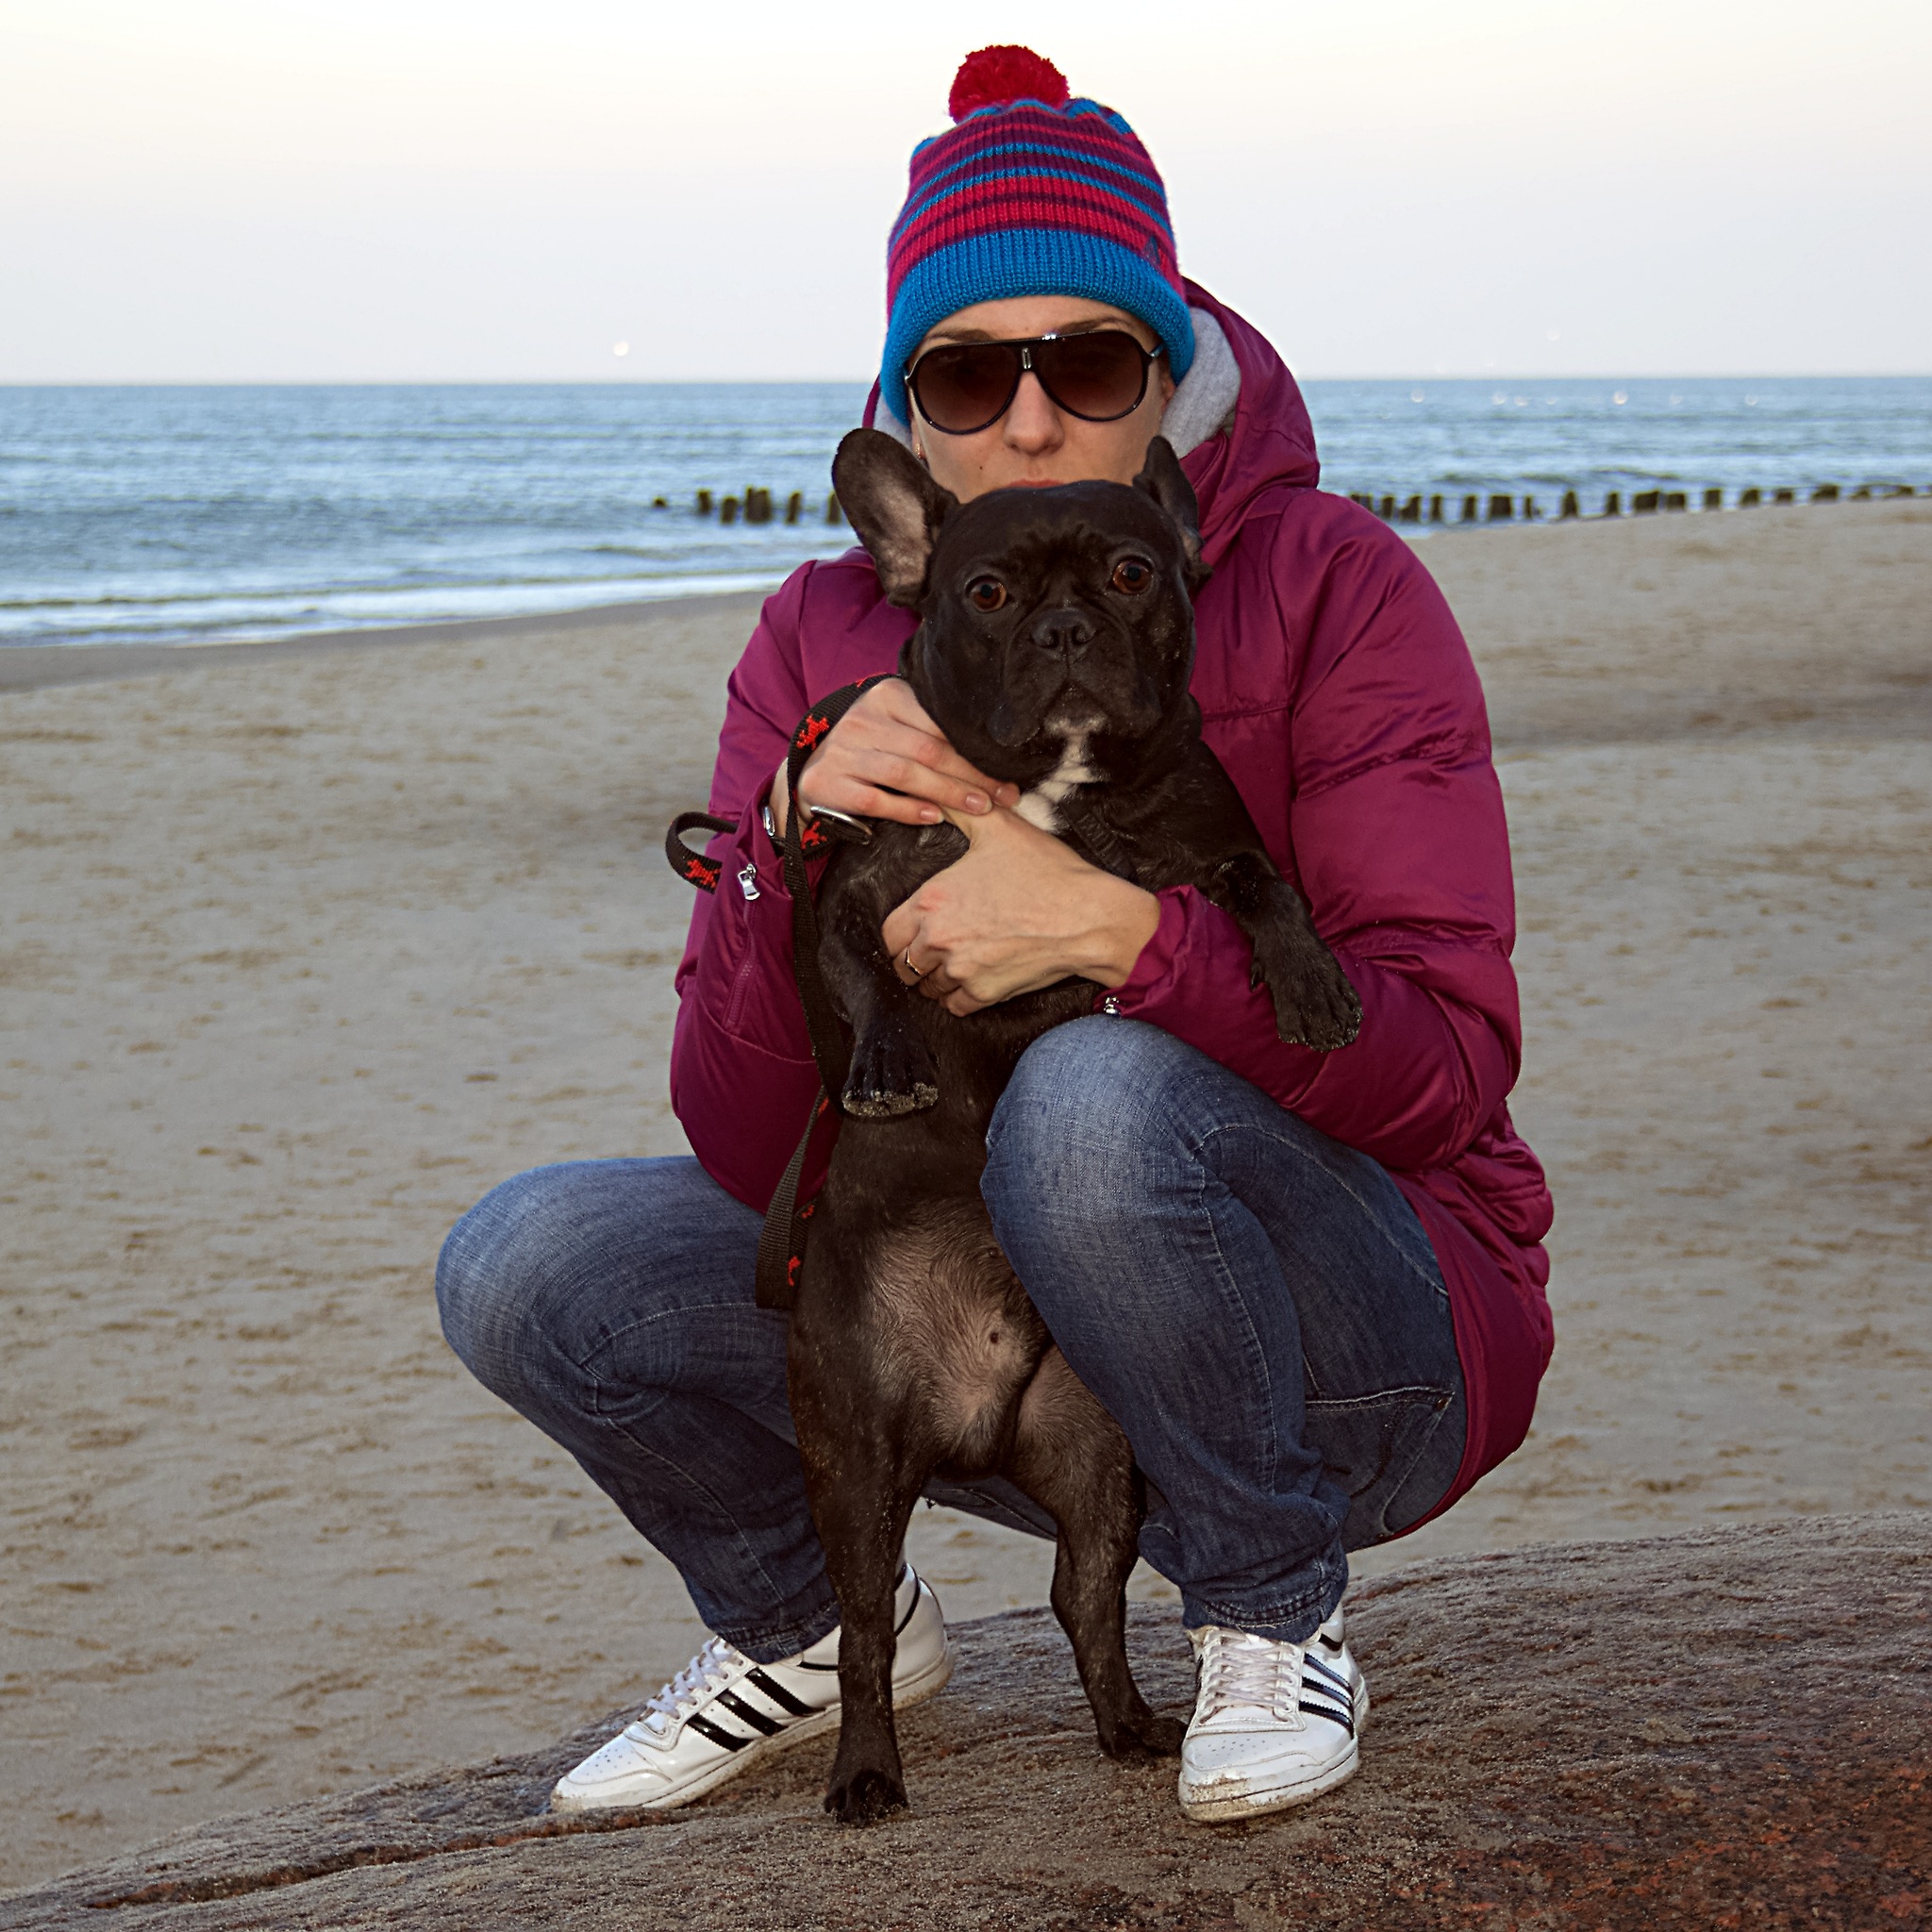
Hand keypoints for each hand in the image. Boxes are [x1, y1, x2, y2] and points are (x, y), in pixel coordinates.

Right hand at [768, 678, 1018, 835]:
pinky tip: (934, 816)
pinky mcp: (828, 785)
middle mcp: (861, 721)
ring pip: (904, 774)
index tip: (1006, 772)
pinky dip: (908, 810)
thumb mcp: (896, 726)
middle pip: (927, 750)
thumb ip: (932, 729)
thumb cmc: (871, 750)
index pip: (938, 725)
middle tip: (1002, 795)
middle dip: (970, 775)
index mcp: (885, 698)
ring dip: (947, 793)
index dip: (975, 751)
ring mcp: (842, 753)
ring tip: (979, 807)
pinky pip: (876, 800)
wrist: (813, 771)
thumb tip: (993, 751)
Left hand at [881, 807, 1161, 1015]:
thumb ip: (961, 808)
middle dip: (913, 958)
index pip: (888, 932)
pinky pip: (954, 1006)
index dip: (899, 931)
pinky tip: (972, 979)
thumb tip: (941, 787)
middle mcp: (938, 939)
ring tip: (953, 963)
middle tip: (932, 948)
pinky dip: (958, 998)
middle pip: (902, 965)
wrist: (1090, 917)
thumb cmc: (1048, 872)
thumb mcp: (1001, 828)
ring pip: (927, 988)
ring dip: (935, 979)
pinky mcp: (984, 993)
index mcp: (932, 901)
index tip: (913, 929)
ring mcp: (961, 970)